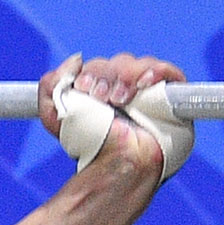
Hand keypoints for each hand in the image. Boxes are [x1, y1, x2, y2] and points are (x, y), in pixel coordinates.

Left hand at [38, 53, 192, 182]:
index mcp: (102, 88)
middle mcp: (126, 87)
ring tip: (120, 100)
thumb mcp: (56, 117)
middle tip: (102, 98)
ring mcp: (150, 91)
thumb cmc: (90, 146)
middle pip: (119, 62)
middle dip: (107, 76)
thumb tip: (76, 60)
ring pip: (140, 64)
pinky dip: (157, 71)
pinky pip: (168, 71)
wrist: (116, 165)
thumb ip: (52, 85)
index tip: (84, 89)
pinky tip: (145, 83)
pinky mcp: (171, 96)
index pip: (100, 65)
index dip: (92, 72)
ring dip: (127, 76)